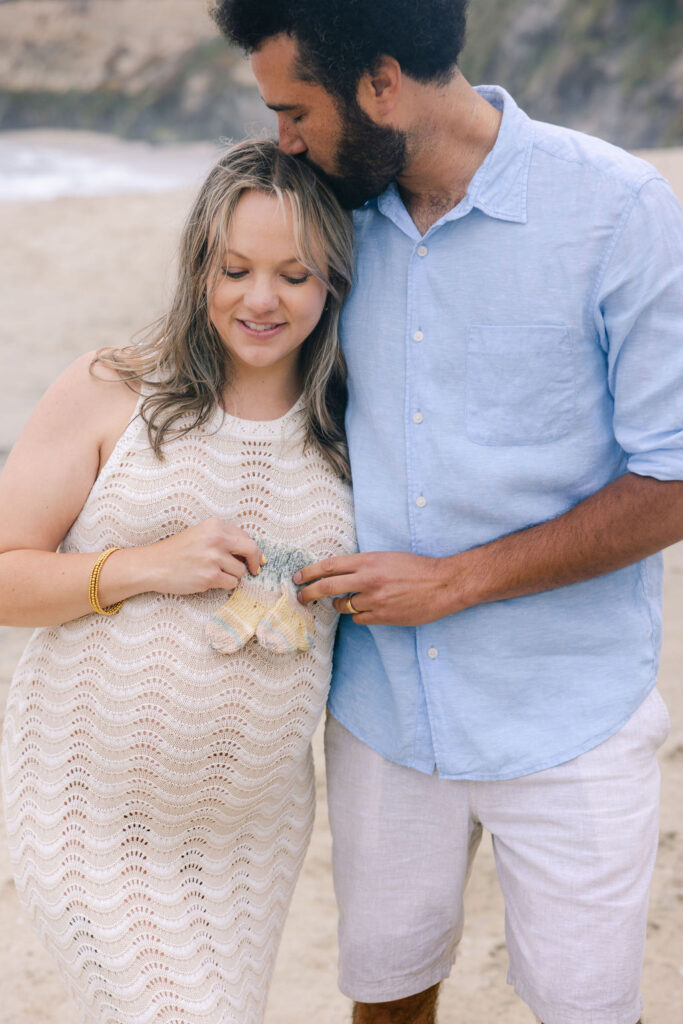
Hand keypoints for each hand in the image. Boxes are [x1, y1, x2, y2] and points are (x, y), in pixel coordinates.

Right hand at [140, 518, 263, 595]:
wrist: (154, 565)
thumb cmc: (177, 551)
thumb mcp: (201, 534)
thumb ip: (225, 539)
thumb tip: (257, 555)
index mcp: (215, 525)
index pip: (246, 537)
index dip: (252, 550)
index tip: (254, 559)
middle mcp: (217, 539)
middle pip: (251, 550)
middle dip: (254, 561)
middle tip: (254, 569)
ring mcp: (214, 558)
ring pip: (240, 571)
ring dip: (232, 575)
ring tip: (214, 573)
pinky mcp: (210, 577)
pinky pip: (231, 583)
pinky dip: (224, 585)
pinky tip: (209, 580)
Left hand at [293, 551, 458, 625]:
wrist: (443, 584)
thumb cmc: (417, 568)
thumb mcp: (387, 558)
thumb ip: (363, 565)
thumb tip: (338, 573)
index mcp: (369, 561)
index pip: (330, 566)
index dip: (309, 572)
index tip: (298, 578)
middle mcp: (369, 579)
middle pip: (327, 587)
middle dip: (309, 593)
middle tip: (300, 597)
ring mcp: (375, 600)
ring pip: (343, 606)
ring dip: (341, 605)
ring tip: (350, 601)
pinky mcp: (384, 616)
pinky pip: (360, 619)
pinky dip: (360, 615)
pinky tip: (372, 609)